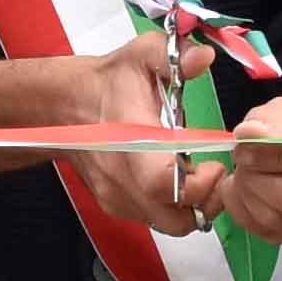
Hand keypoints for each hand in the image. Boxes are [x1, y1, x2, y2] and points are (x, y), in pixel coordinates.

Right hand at [0, 33, 197, 229]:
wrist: (67, 106)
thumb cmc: (109, 82)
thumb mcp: (141, 56)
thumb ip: (173, 56)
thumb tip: (203, 57)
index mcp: (131, 144)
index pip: (164, 184)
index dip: (198, 184)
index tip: (214, 165)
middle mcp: (123, 181)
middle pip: (176, 220)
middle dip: (206, 202)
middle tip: (214, 174)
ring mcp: (119, 198)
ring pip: (170, 225)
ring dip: (193, 207)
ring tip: (199, 177)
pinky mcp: (118, 206)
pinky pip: (156, 220)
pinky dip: (174, 207)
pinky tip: (177, 179)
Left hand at [200, 89, 281, 243]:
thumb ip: (271, 119)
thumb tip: (250, 134)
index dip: (276, 153)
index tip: (246, 143)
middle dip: (258, 176)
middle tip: (241, 156)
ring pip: (273, 218)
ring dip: (246, 190)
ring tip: (246, 167)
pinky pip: (260, 229)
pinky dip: (241, 206)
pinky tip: (246, 186)